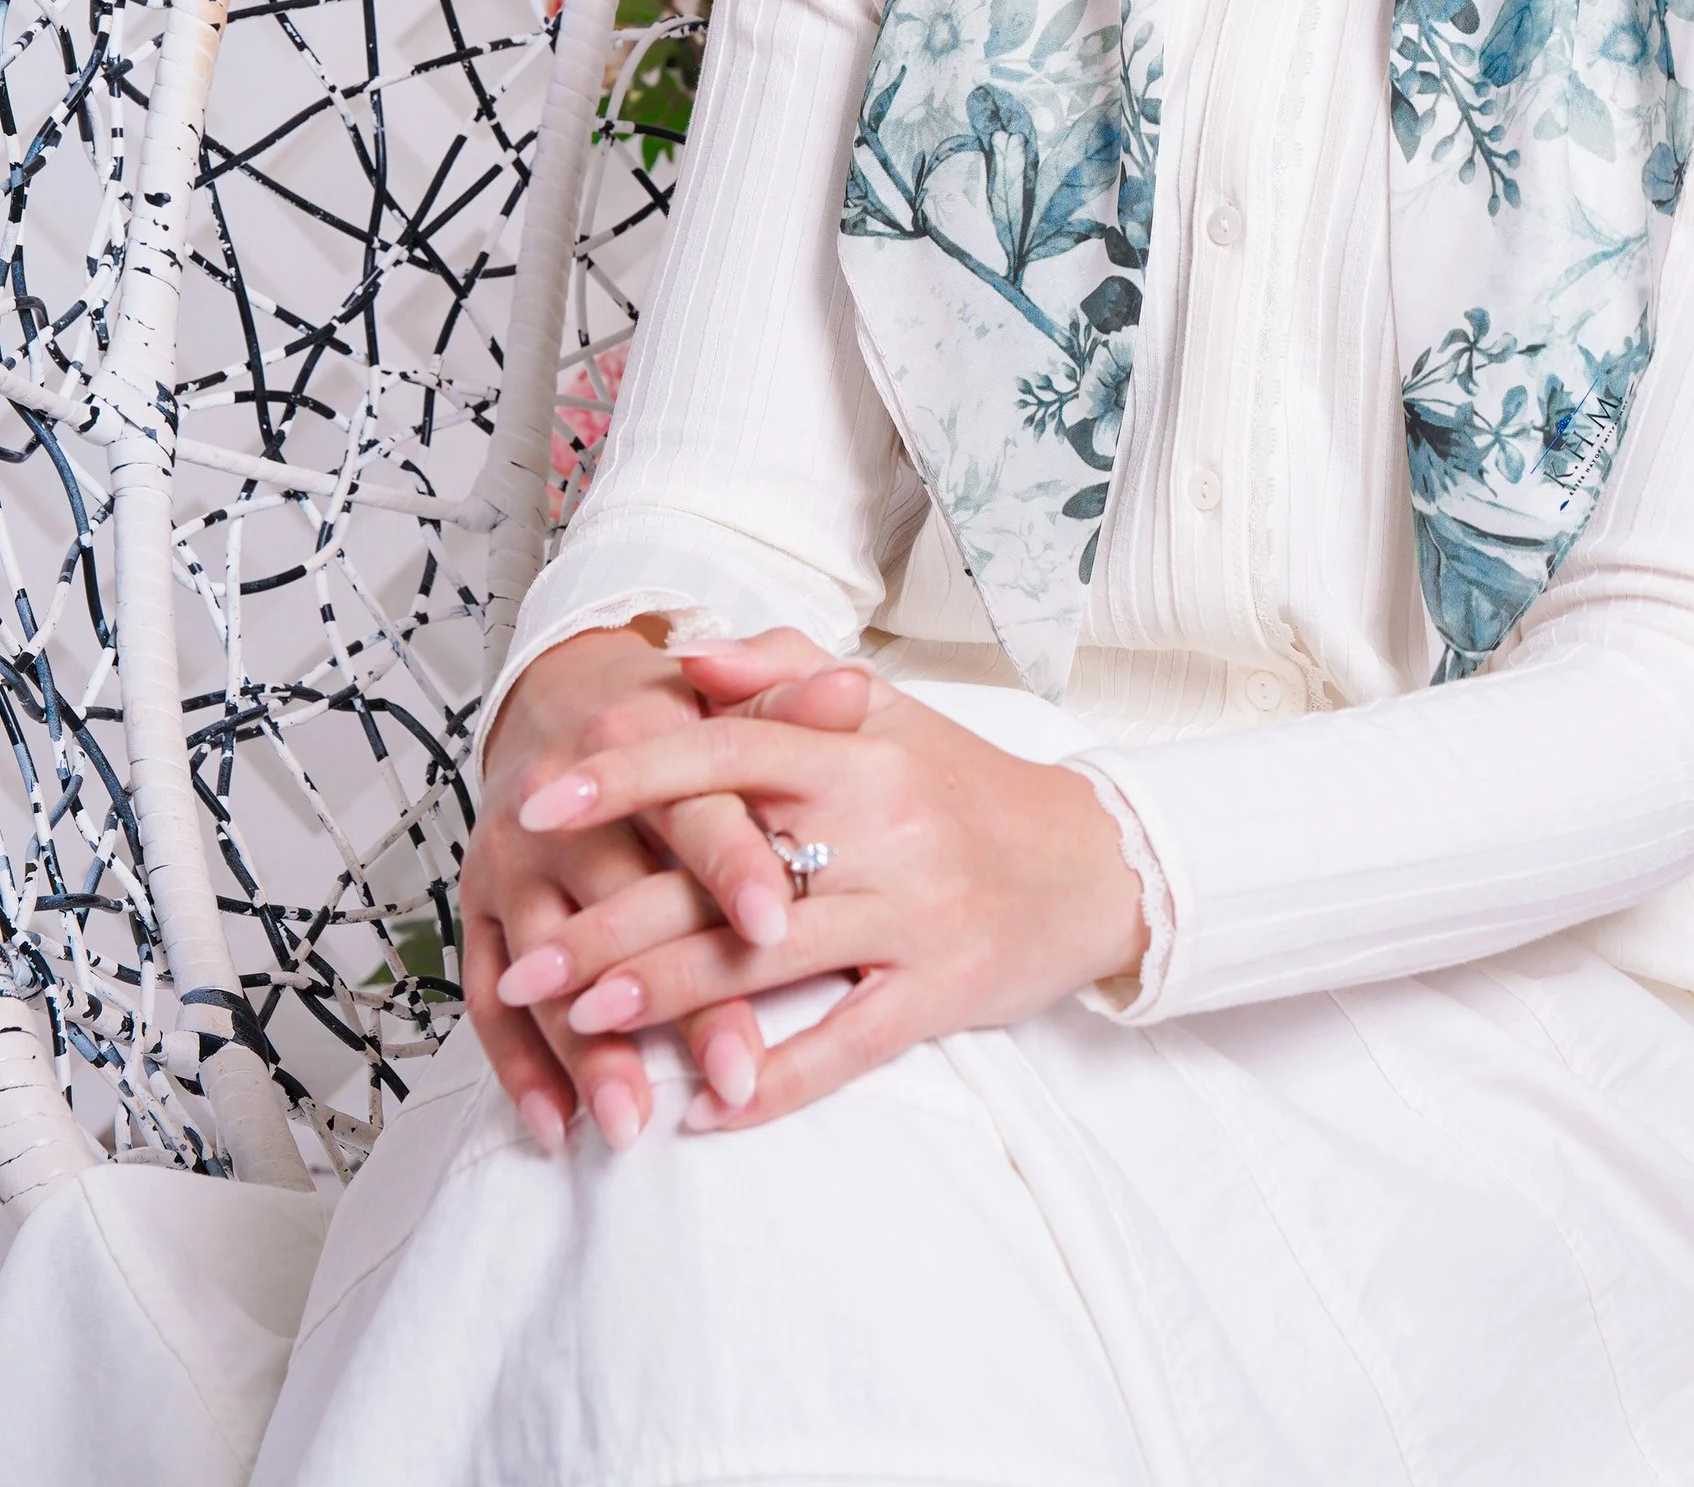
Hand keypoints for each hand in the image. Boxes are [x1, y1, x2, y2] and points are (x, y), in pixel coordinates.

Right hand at [462, 623, 831, 1147]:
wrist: (558, 700)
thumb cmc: (671, 715)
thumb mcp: (729, 696)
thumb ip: (790, 702)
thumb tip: (854, 689)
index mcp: (633, 738)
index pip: (691, 808)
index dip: (732, 865)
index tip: (778, 926)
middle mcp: (558, 804)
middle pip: (621, 905)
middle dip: (678, 993)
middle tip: (737, 1070)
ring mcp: (510, 863)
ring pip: (546, 967)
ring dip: (589, 1050)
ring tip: (636, 1123)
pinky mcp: (478, 911)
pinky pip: (486, 997)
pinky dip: (519, 1068)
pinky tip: (560, 1127)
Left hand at [510, 643, 1147, 1133]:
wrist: (1098, 860)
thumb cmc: (966, 786)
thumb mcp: (887, 710)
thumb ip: (784, 670)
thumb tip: (689, 656)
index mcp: (858, 748)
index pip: (727, 748)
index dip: (630, 775)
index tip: (539, 802)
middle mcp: (882, 824)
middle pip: (725, 869)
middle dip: (612, 916)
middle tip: (524, 958)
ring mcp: (914, 911)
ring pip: (769, 958)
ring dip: (666, 995)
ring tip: (579, 1022)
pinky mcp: (945, 989)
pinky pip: (847, 1043)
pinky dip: (774, 1081)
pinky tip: (705, 1107)